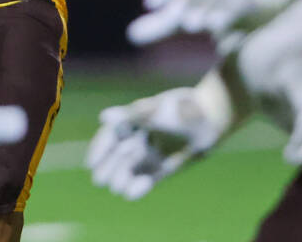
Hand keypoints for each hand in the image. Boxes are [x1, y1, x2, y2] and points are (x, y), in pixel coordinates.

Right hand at [85, 71, 235, 198]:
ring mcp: (151, 153)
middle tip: (99, 180)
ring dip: (121, 178)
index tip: (91, 162)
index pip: (109, 136)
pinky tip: (133, 193)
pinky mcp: (164, 168)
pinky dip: (139, 187)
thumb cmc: (180, 108)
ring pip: (129, 169)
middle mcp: (139, 138)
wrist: (210, 118)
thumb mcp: (152, 111)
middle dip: (107, 168)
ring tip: (116, 187)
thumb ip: (128, 117)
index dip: (99, 149)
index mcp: (132, 120)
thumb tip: (102, 117)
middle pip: (117, 156)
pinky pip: (147, 179)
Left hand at [127, 0, 301, 45]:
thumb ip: (160, 24)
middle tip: (171, 15)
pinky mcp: (247, 1)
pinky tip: (217, 26)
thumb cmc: (209, 7)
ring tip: (190, 24)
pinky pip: (237, 4)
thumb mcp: (185, 14)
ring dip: (203, 6)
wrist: (253, 2)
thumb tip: (130, 35)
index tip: (149, 3)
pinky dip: (227, 12)